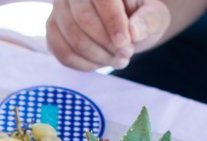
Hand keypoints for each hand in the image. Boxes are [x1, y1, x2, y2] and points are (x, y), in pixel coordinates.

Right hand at [47, 0, 170, 70]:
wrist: (126, 24)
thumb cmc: (140, 17)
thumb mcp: (153, 16)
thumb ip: (147, 21)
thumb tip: (133, 32)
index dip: (113, 22)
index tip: (126, 43)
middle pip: (83, 20)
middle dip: (107, 44)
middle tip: (126, 54)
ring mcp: (58, 10)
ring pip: (73, 40)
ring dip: (98, 57)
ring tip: (118, 60)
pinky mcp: (52, 30)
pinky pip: (62, 53)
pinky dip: (84, 65)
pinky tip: (101, 63)